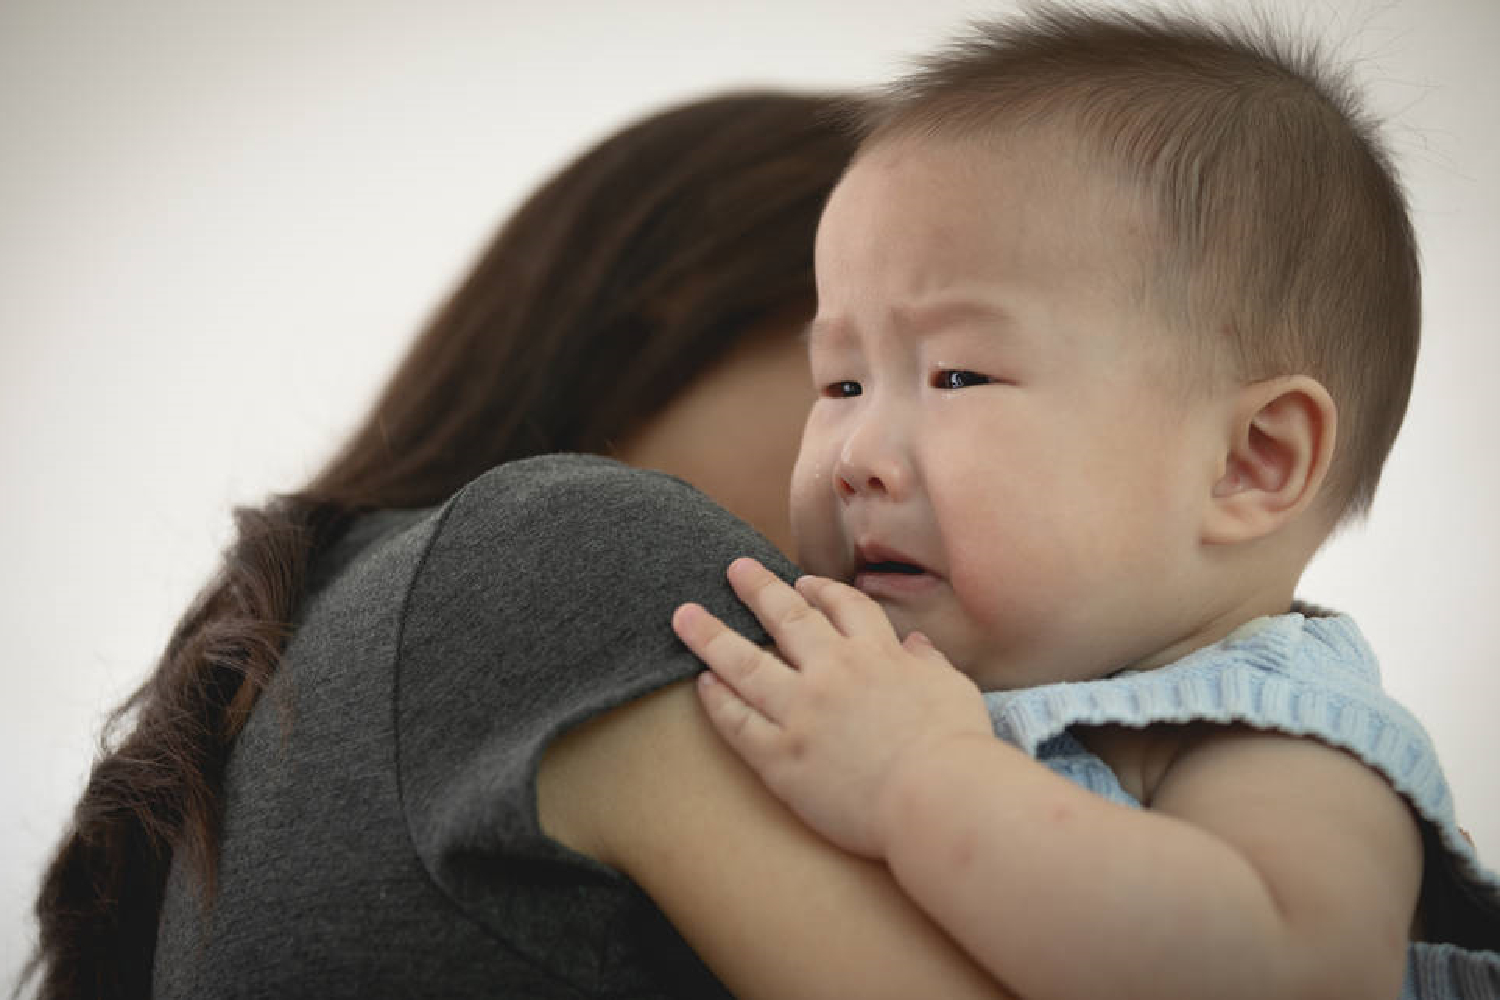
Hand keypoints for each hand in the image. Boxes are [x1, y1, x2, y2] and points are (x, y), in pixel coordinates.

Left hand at [671, 557, 991, 858]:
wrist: (937, 799)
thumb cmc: (958, 749)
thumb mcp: (955, 690)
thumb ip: (930, 664)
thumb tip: (917, 646)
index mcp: (878, 655)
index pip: (844, 607)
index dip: (821, 591)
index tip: (802, 583)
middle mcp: (833, 673)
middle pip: (786, 620)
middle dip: (758, 589)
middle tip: (734, 569)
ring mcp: (801, 713)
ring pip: (745, 664)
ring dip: (711, 636)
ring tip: (684, 616)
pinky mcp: (781, 757)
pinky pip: (738, 722)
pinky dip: (718, 701)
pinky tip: (703, 685)